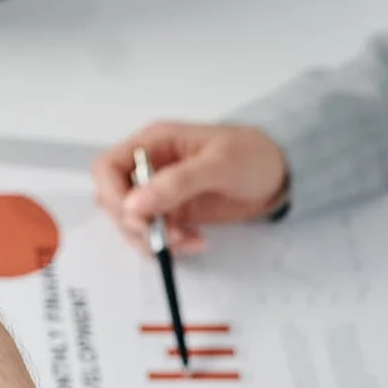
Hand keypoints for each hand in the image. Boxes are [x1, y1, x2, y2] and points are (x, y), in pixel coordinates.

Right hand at [92, 122, 288, 253]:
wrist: (280, 176)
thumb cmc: (253, 156)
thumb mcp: (220, 164)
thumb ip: (177, 183)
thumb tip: (135, 205)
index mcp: (153, 143)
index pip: (108, 168)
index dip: (113, 195)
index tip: (136, 219)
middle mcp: (148, 167)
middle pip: (113, 200)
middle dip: (134, 224)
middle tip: (166, 237)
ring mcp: (158, 192)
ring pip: (130, 222)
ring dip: (152, 239)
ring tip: (188, 241)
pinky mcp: (171, 213)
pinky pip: (152, 234)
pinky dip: (167, 245)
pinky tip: (195, 242)